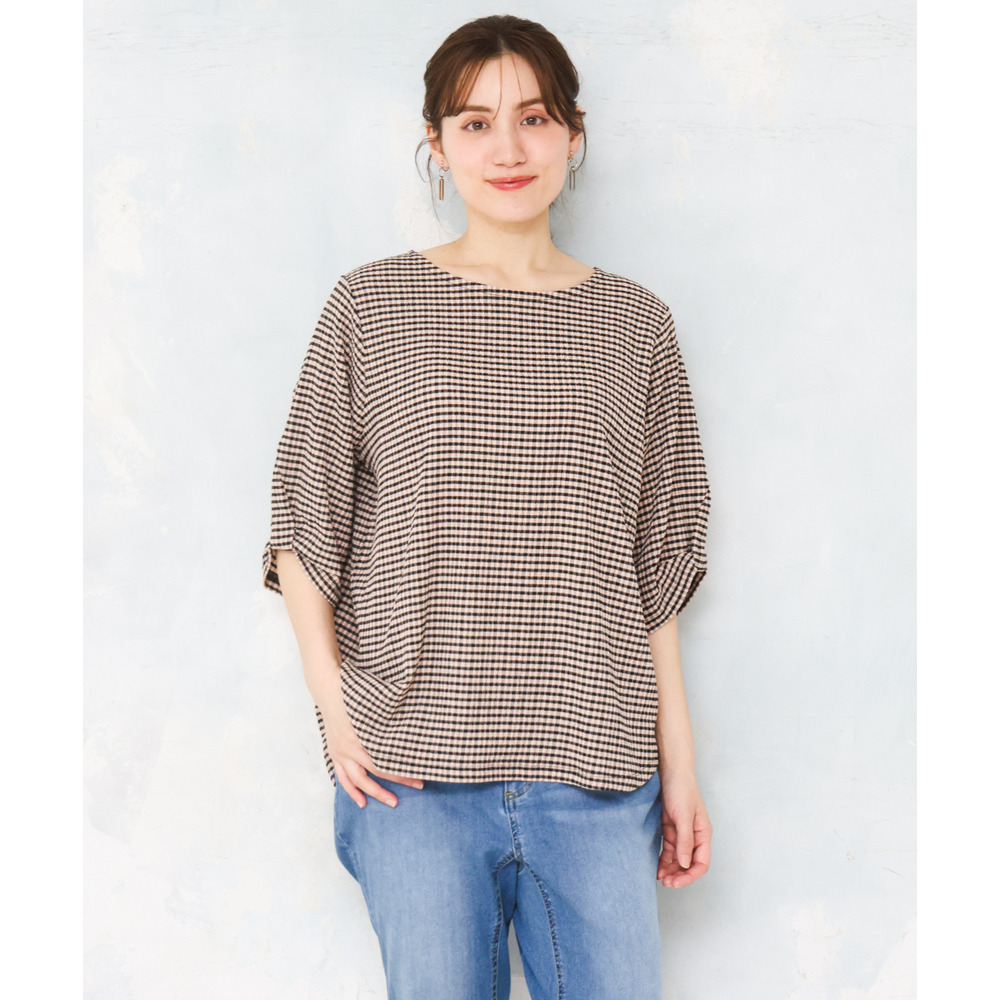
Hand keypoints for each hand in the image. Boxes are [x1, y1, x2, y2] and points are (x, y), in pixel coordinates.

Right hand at [320, 667, 423, 808]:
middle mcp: (349, 749)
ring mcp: (339, 753)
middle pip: (374, 774)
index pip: (384, 765)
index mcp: (360, 739)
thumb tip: (409, 735)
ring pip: (356, 781)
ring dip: (373, 793)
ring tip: (390, 802)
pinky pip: (342, 777)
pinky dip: (351, 790)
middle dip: (395, 783)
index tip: (420, 778)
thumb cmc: (353, 695)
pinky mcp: (334, 753)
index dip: (402, 774)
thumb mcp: (373, 708)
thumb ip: (387, 723)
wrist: (328, 690)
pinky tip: (361, 801)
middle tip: (417, 788)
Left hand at [656, 767, 711, 887]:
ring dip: (670, 870)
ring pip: (678, 859)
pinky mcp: (670, 829)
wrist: (670, 772)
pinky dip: (663, 860)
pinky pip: (668, 850)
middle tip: (666, 883)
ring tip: (660, 878)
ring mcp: (681, 834)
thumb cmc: (681, 790)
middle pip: (689, 864)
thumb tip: (686, 864)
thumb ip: (685, 840)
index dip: (690, 876)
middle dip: (679, 875)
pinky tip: (657, 868)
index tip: (677, 882)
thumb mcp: (683, 816)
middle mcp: (694, 837)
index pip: (701, 863)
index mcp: (703, 834)